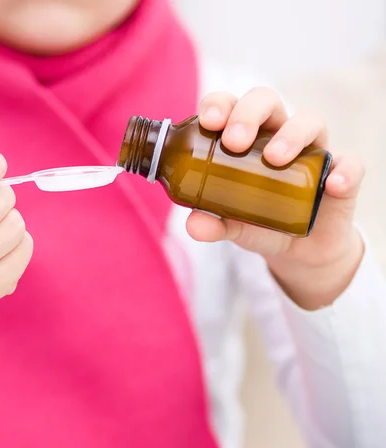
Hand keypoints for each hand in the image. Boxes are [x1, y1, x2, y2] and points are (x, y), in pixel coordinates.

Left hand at [186, 87, 364, 309]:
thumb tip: (193, 225)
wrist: (299, 249)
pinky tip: (331, 186)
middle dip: (248, 114)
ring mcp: (311, 150)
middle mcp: (276, 134)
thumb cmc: (259, 222)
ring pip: (309, 120)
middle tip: (234, 142)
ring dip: (291, 134)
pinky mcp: (341, 173)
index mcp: (243, 137)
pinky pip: (350, 163)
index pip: (230, 106)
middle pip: (266, 101)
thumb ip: (213, 223)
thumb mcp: (232, 225)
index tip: (209, 122)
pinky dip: (344, 171)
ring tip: (274, 159)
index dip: (219, 105)